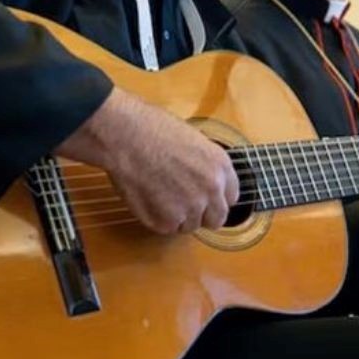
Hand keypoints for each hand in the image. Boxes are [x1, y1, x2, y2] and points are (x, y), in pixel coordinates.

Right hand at [57, 88, 238, 233]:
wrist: (126, 136)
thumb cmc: (153, 129)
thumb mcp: (194, 140)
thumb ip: (205, 165)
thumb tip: (204, 180)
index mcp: (221, 166)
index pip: (231, 197)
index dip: (216, 198)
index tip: (206, 198)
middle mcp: (211, 189)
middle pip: (216, 218)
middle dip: (202, 214)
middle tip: (183, 205)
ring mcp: (190, 208)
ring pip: (190, 225)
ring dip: (178, 216)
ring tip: (159, 194)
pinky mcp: (167, 221)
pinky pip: (167, 228)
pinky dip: (157, 219)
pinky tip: (148, 198)